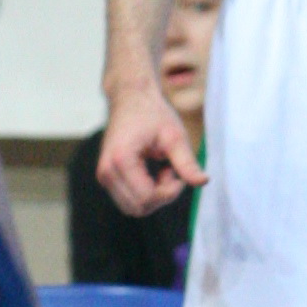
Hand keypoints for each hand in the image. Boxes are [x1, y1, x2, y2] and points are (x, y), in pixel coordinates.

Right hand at [95, 77, 202, 216]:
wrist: (130, 98)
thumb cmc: (152, 114)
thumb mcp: (174, 136)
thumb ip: (187, 163)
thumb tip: (203, 182)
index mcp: (121, 160)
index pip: (147, 198)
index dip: (169, 192)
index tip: (178, 172)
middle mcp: (107, 172)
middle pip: (139, 208)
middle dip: (162, 196)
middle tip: (171, 170)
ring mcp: (104, 176)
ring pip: (134, 208)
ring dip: (154, 196)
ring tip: (163, 170)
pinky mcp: (107, 177)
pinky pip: (129, 200)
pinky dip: (146, 193)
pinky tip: (154, 172)